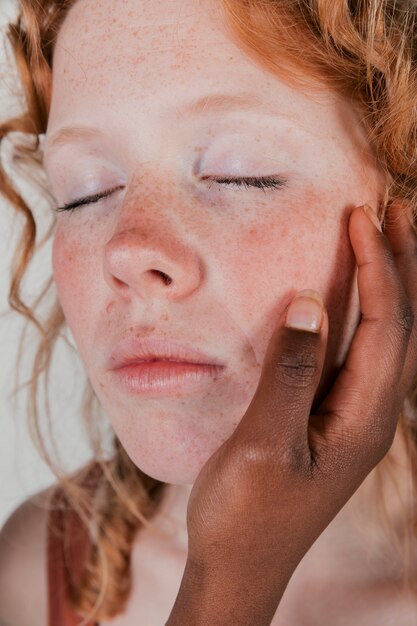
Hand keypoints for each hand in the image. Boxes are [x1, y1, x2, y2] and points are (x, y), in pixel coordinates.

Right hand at [167, 203, 416, 625]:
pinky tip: (352, 301)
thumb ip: (290, 375)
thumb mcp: (263, 446)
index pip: (389, 327)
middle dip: (406, 266)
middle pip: (408, 329)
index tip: (362, 217)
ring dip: (395, 286)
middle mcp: (371, 415)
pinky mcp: (335, 420)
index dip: (379, 269)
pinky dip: (371, 315)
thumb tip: (312, 304)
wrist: (242, 564)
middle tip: (398, 210)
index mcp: (363, 419)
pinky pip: (367, 356)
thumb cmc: (247, 513)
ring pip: (394, 341)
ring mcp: (355, 418)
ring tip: (388, 240)